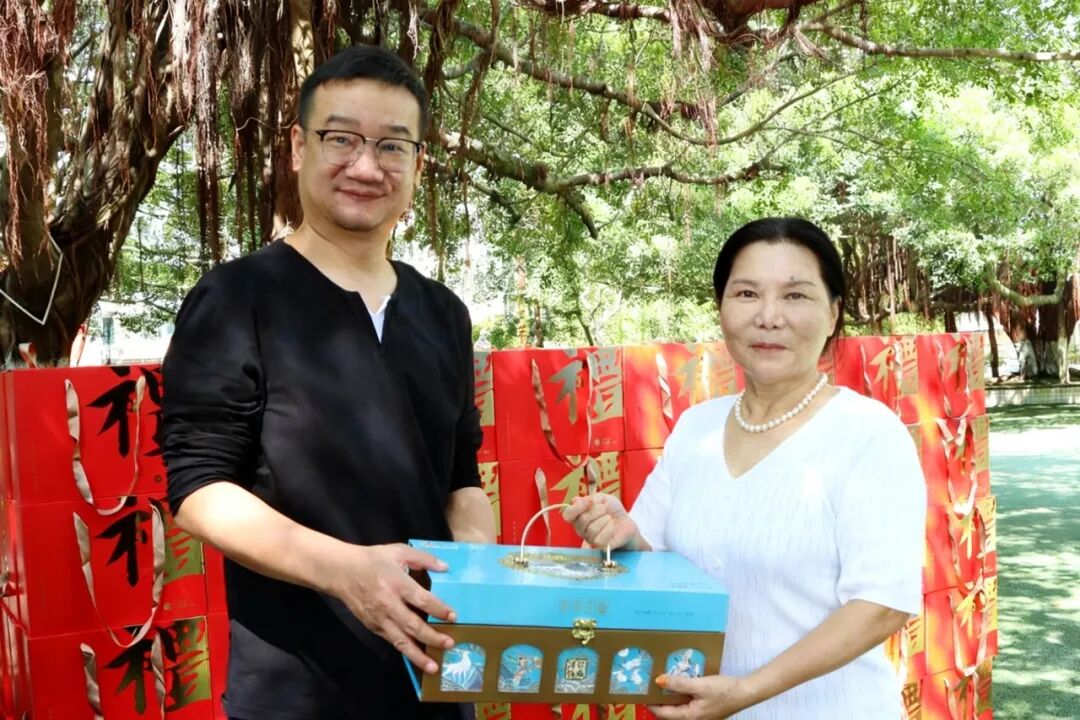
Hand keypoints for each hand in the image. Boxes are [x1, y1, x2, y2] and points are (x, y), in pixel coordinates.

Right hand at [328, 543, 455, 673]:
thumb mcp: (399, 551)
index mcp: (397, 583)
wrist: (340, 572)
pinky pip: (391, 641)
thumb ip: (423, 559)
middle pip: (413, 625)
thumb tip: (445, 568)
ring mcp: (379, 618)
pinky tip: (416, 657)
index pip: (422, 600)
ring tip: (433, 667)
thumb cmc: (372, 559)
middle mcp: (389, 604)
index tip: (453, 617)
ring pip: (401, 641)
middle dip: (433, 637)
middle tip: (449, 644)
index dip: (439, 609)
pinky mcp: (373, 626)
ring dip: (418, 655)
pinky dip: (405, 651)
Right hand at [561, 493, 638, 549]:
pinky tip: (613, 526)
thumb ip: (588, 499)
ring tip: (610, 517)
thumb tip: (575, 501)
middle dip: (596, 511)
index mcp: (577, 516)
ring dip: (604, 520)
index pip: (567, 514)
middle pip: (582, 520)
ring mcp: (589, 539)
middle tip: (605, 508)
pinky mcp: (600, 547)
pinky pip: (599, 541)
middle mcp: (580, 528)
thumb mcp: (601, 498)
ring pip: (591, 530)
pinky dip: (609, 530)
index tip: (591, 501)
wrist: (625, 520)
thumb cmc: (611, 509)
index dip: (577, 508)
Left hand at [648, 673, 756, 719]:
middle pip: (670, 711)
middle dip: (659, 699)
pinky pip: (687, 702)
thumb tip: (658, 681)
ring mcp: (699, 714)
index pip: (663, 713)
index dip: (650, 703)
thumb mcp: (700, 685)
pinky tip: (679, 682)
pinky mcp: (704, 708)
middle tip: (649, 684)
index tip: (640, 692)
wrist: (746, 692)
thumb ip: (679, 684)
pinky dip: (680, 694)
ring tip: (661, 681)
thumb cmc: (724, 690)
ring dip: (669, 695)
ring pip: (678, 706)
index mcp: (690, 716)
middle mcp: (693, 718)